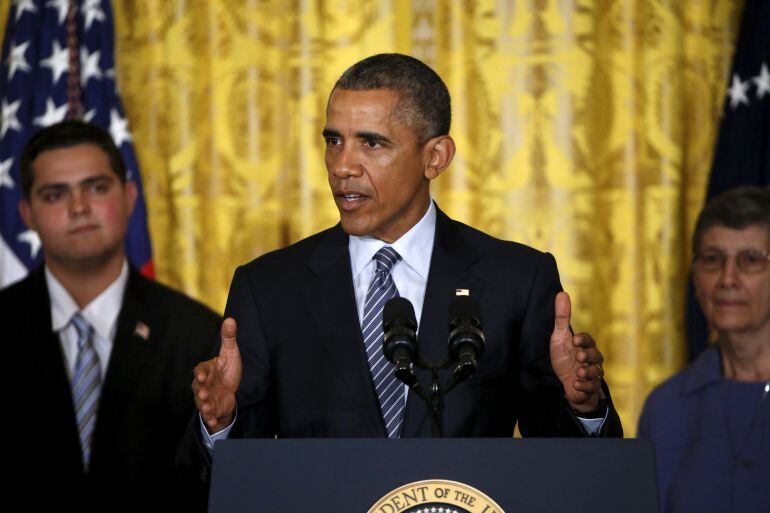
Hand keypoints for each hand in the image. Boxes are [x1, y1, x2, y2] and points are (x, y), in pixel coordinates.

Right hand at [192, 317, 241, 432]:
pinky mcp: (213, 409)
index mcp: (207, 370)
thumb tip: (230, 319)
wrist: (231, 389)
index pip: (200, 370)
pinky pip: (210, 416)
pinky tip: (215, 422)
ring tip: (208, 408)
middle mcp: (203, 385)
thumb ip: (229, 338)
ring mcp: (207, 398)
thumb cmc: (227, 369)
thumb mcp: (231, 353)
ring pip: (202, 403)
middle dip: (200, 391)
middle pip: (198, 388)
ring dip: (204, 406)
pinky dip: (212, 419)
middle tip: (203, 393)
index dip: (200, 373)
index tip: (202, 375)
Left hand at [549, 292, 604, 412]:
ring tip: (579, 373)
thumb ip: (562, 317)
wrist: (567, 382)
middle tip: (579, 357)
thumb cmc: (565, 357)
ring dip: (588, 372)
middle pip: (596, 355)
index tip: (575, 340)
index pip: (588, 340)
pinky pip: (591, 388)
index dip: (583, 340)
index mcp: (585, 346)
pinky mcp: (590, 388)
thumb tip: (562, 293)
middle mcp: (592, 359)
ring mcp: (592, 374)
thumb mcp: (560, 337)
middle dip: (588, 356)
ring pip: (597, 372)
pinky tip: (576, 384)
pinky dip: (584, 386)